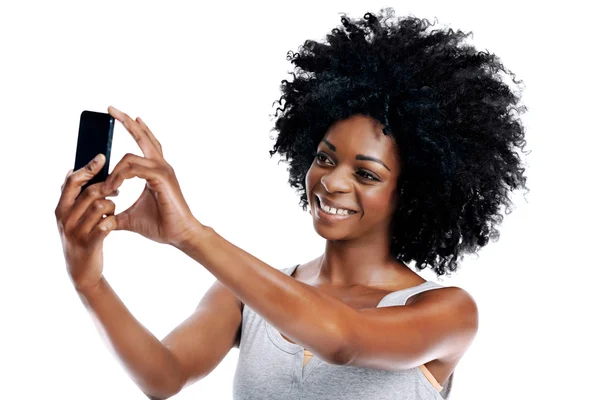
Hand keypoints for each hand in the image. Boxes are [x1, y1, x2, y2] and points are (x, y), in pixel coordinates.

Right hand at [55, 154, 118, 290]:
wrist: (81, 271)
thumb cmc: (81, 237)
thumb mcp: (72, 216)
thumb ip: (74, 196)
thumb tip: (74, 169)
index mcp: (61, 208)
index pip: (72, 182)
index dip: (88, 168)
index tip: (102, 156)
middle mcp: (65, 218)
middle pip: (90, 192)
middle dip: (107, 187)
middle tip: (117, 190)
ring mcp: (76, 232)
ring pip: (101, 206)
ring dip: (112, 206)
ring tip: (112, 211)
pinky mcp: (89, 244)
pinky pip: (106, 225)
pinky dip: (113, 221)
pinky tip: (114, 222)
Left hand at [104, 106, 201, 246]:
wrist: (180, 236)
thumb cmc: (161, 226)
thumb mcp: (130, 218)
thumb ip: (115, 212)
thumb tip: (99, 216)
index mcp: (155, 170)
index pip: (143, 143)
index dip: (130, 131)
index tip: (114, 124)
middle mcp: (161, 166)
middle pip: (143, 136)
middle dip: (126, 122)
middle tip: (109, 108)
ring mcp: (162, 170)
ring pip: (131, 156)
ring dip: (112, 171)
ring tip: (103, 187)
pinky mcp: (161, 178)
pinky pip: (133, 168)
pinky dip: (119, 177)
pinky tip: (111, 188)